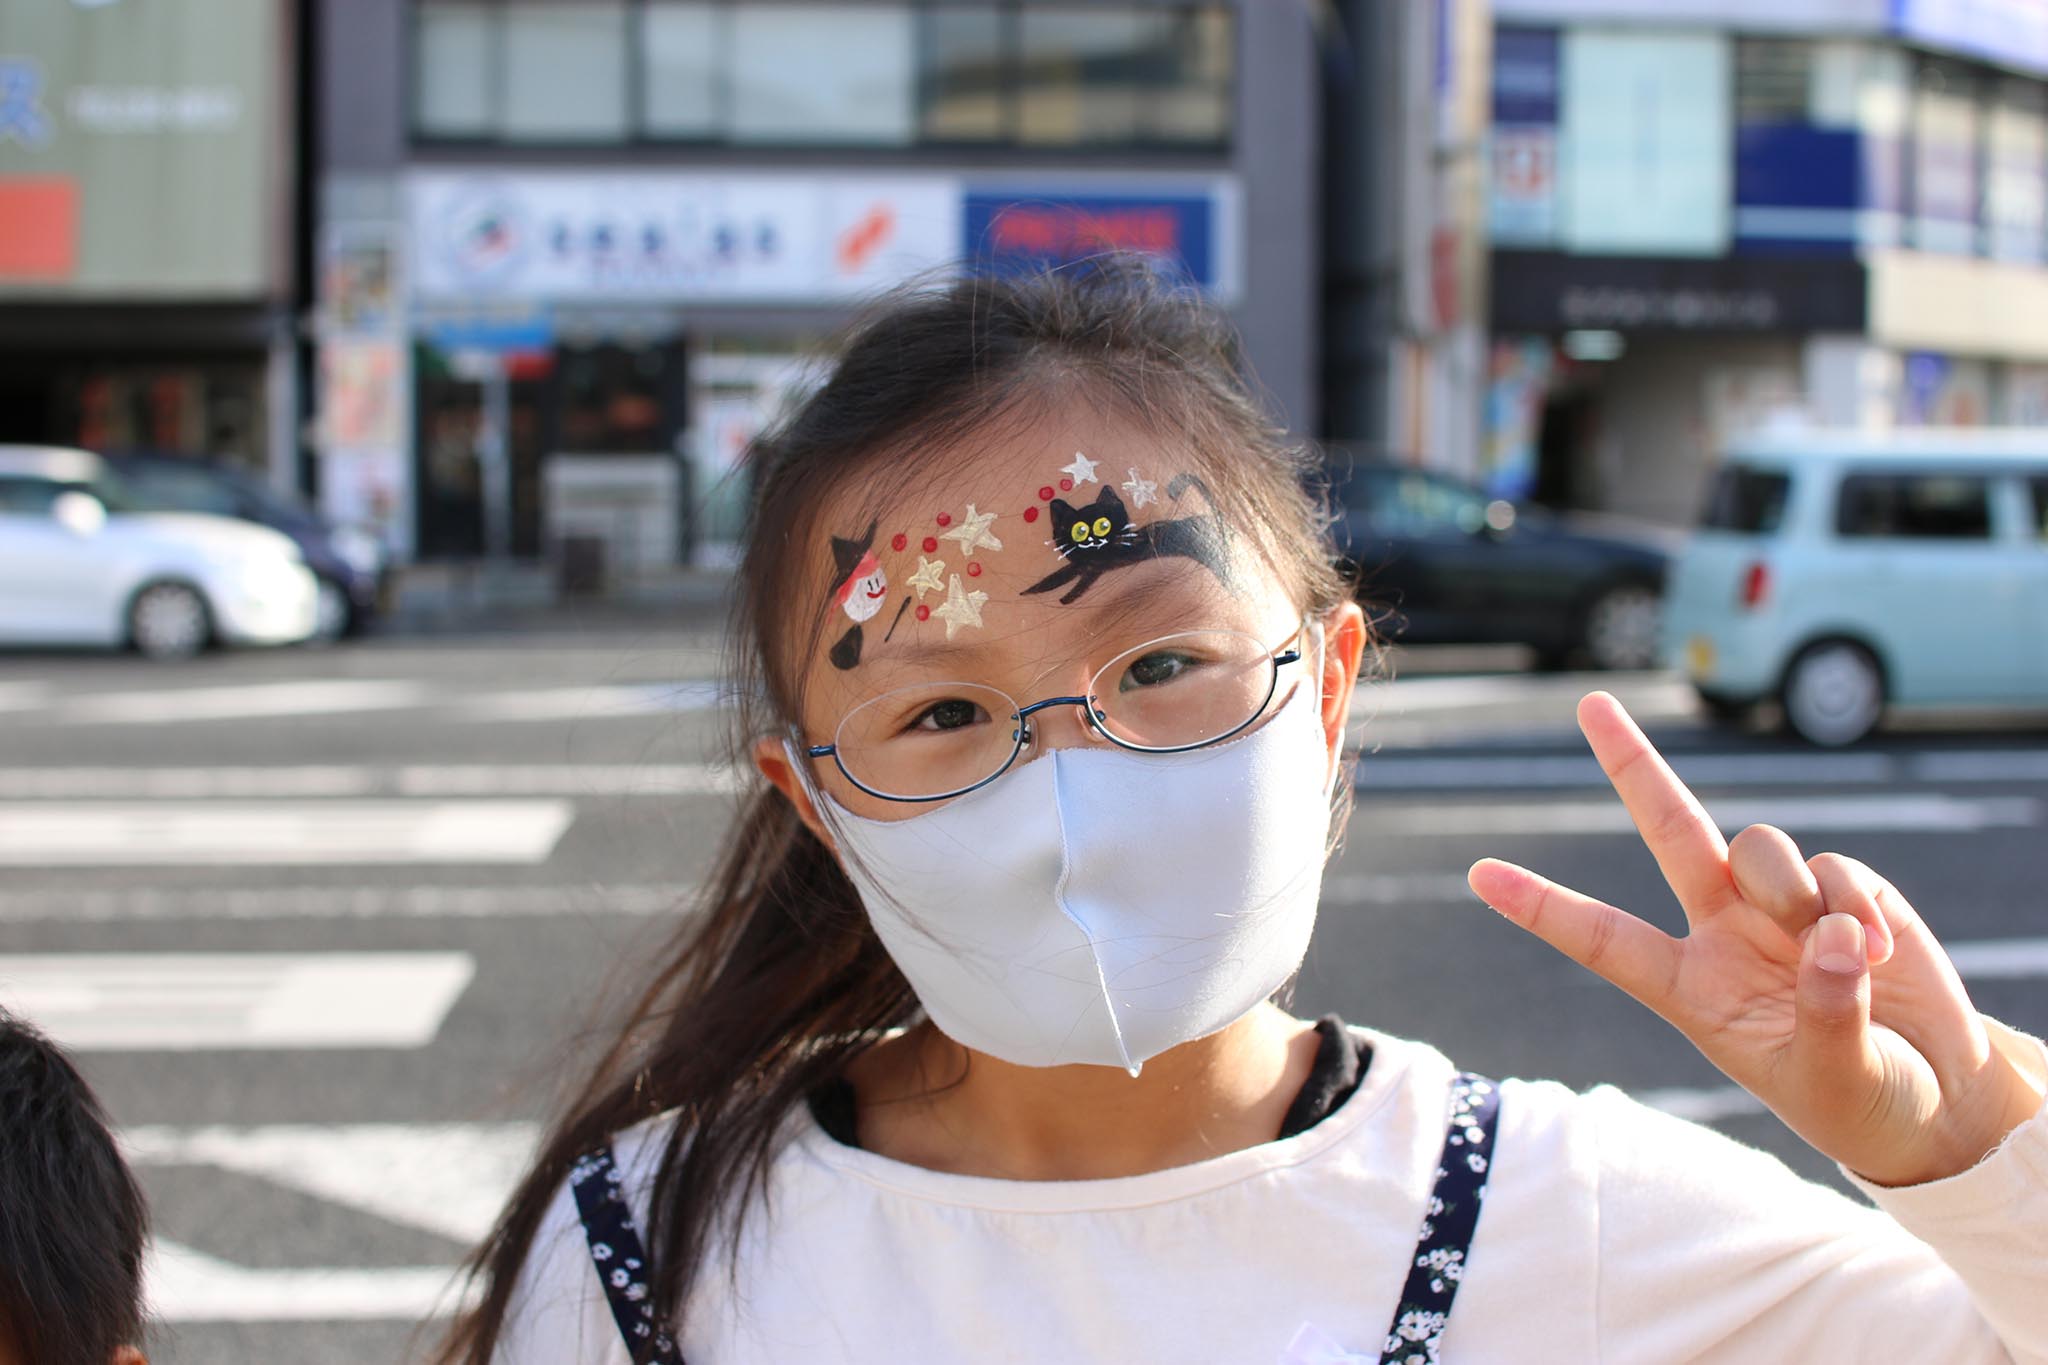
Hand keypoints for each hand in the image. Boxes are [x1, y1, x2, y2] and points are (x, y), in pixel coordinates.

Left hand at [1467, 692, 2046, 1187]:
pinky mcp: (1843, 890)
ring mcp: (1780, 906)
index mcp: (1691, 989)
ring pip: (1758, 846)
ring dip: (1793, 892)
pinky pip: (1834, 865)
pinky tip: (1879, 954)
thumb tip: (1828, 934)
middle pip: (1671, 830)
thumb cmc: (1865, 1100)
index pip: (1603, 941)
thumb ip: (1829, 1009)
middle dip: (1634, 763)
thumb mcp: (1840, 1076)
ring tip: (1843, 955)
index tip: (1479, 875)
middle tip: (1589, 702)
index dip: (1543, 907)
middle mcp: (1722, 933)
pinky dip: (1855, 906)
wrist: (1935, 1097)